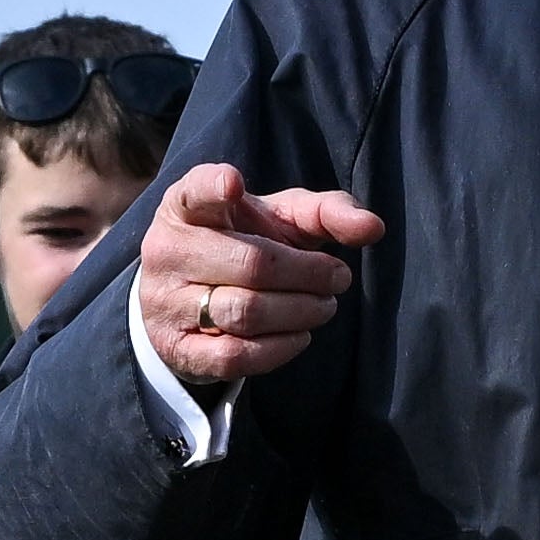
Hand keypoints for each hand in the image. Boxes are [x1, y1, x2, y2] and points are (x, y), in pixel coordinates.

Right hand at [134, 163, 384, 388]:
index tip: (234, 184)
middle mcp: (167, 251)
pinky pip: (234, 355)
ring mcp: (165, 302)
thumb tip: (373, 228)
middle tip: (338, 279)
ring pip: (246, 312)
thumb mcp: (280, 219)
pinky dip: (280, 348)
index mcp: (186, 207)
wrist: (192, 301)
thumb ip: (327, 212)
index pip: (194, 191)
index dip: (213, 187)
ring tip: (323, 306)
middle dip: (309, 274)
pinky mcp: (176, 349)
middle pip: (251, 264)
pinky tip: (300, 335)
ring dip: (301, 312)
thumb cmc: (245, 245)